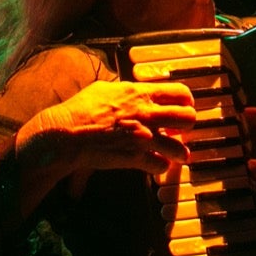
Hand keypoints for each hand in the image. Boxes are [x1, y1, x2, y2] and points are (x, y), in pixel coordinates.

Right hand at [18, 80, 198, 177]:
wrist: (67, 133)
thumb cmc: (82, 109)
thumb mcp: (104, 88)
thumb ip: (125, 89)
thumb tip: (132, 88)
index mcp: (140, 94)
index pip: (179, 93)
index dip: (187, 101)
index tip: (184, 106)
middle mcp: (146, 114)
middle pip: (188, 118)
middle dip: (188, 125)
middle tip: (181, 129)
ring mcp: (143, 137)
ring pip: (179, 148)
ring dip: (179, 151)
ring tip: (176, 153)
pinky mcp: (135, 158)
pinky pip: (160, 166)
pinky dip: (160, 166)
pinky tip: (155, 164)